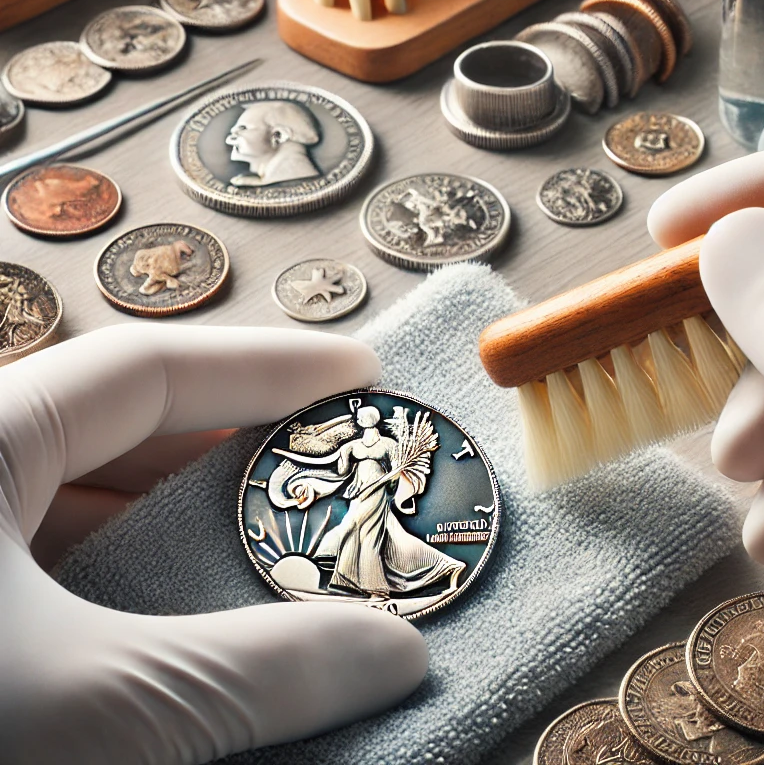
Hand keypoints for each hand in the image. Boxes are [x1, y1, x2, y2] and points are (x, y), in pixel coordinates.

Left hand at [0, 325, 427, 764]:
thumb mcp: (90, 705)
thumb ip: (248, 669)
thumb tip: (399, 655)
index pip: (146, 367)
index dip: (267, 367)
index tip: (363, 375)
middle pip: (121, 430)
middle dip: (233, 446)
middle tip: (333, 459)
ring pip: (85, 506)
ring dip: (184, 526)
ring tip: (279, 538)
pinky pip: (56, 573)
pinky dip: (131, 586)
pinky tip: (186, 618)